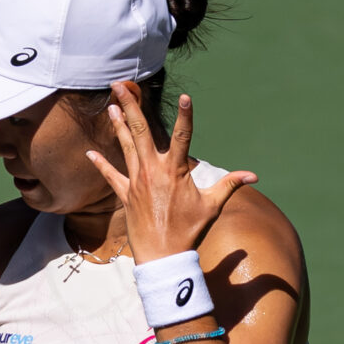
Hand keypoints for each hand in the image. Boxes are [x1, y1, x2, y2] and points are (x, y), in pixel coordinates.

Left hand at [82, 82, 255, 265]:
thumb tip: (254, 176)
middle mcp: (153, 171)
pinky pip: (110, 176)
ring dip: (118, 125)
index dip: (185, 116)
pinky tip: (89, 152)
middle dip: (131, 106)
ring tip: (111, 105)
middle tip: (121, 85)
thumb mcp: (212, 206)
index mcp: (175, 170)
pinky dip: (100, 164)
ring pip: (125, 146)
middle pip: (141, 131)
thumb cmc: (189, 231)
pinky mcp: (125, 195)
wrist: (163, 257)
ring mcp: (136, 181)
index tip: (186, 96)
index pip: (183, 136)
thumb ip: (230, 185)